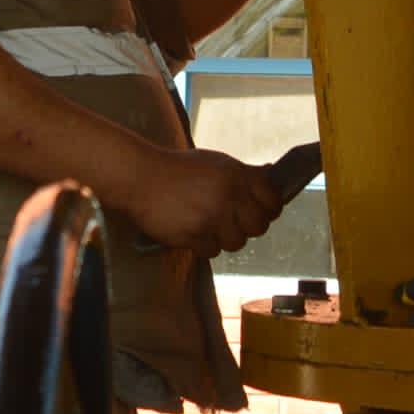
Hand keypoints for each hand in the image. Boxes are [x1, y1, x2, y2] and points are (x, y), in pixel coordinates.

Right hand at [118, 147, 287, 257]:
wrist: (141, 178)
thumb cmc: (178, 169)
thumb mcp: (215, 163)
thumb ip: (243, 172)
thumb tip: (269, 173)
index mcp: (236, 175)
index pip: (272, 199)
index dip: (271, 209)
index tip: (264, 212)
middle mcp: (228, 195)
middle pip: (259, 226)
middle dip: (249, 227)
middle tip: (235, 223)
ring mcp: (211, 216)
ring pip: (236, 242)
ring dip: (225, 238)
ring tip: (210, 226)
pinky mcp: (194, 235)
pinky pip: (212, 251)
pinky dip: (205, 245)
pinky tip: (194, 231)